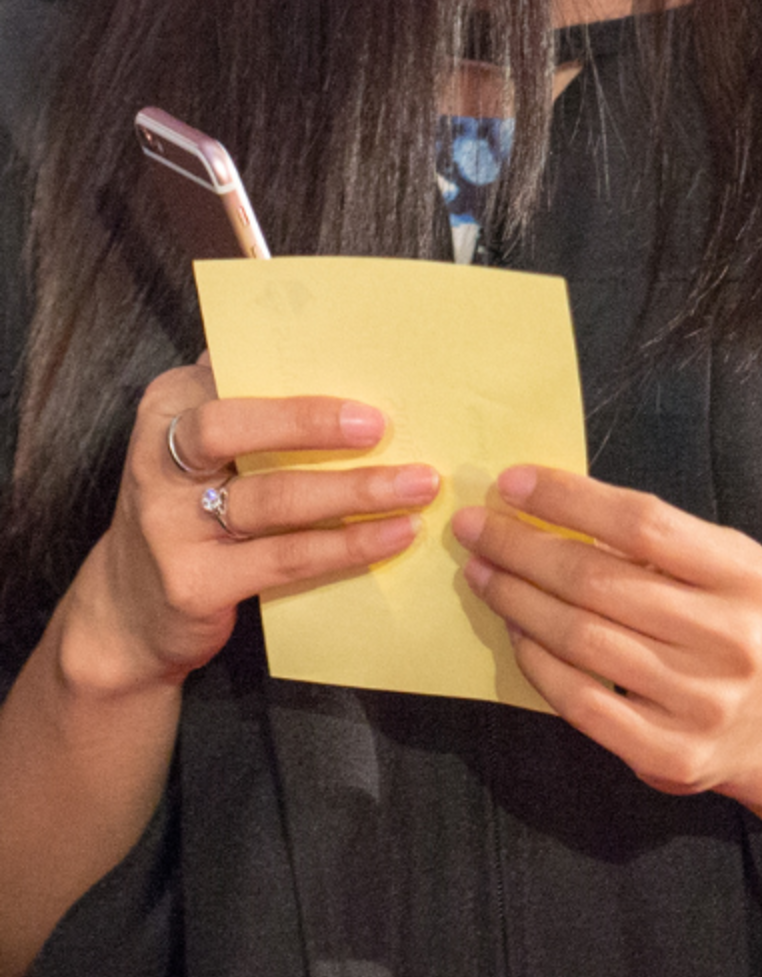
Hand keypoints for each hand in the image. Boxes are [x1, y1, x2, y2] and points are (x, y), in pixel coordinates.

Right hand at [58, 360, 430, 698]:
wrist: (127, 616)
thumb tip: (361, 364)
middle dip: (312, 423)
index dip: (291, 365)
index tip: (358, 360)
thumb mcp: (210, 449)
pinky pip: (285, 557)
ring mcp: (169, 527)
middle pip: (232, 428)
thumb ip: (260, 403)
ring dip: (357, 490)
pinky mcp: (193, 584)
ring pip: (273, 498)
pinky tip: (395, 534)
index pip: (228, 372)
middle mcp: (157, 461)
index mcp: (170, 408)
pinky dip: (348, 544)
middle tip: (382, 426)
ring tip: (419, 485)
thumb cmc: (194, 508)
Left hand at [453, 467, 761, 798]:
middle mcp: (730, 637)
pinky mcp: (669, 753)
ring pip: (583, 639)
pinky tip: (515, 631)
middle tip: (476, 528)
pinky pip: (581, 701)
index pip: (643, 522)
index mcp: (747, 575)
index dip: (570, 500)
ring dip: (518, 600)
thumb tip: (549, 507)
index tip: (513, 482)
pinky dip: (537, 662)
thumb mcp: (722, 567)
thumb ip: (656, 541)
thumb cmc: (729, 624)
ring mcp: (700, 701)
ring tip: (483, 573)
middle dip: (524, 548)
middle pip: (602, 581)